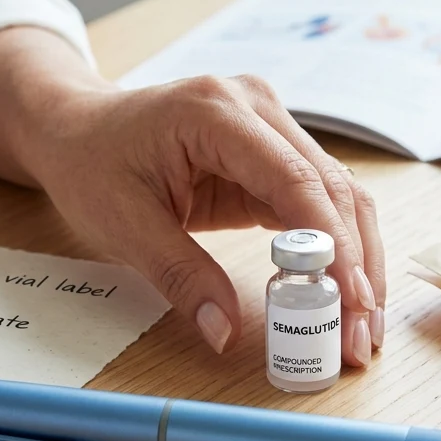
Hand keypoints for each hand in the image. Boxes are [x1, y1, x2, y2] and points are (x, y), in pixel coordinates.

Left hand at [0, 29, 387, 366]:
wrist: (76, 129)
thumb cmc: (91, 164)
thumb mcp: (123, 226)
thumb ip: (180, 276)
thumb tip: (223, 332)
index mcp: (216, 112)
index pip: (294, 178)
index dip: (331, 242)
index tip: (352, 298)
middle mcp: (256, 108)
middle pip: (331, 186)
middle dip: (355, 264)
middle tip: (363, 331)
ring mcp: (271, 125)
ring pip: (339, 194)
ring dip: (357, 259)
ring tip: (364, 323)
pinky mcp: (273, 153)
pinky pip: (318, 202)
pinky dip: (335, 249)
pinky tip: (345, 295)